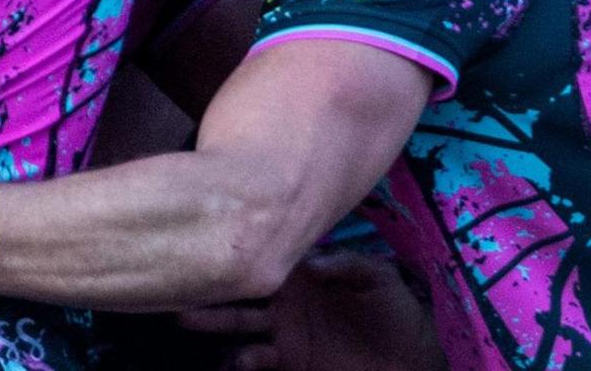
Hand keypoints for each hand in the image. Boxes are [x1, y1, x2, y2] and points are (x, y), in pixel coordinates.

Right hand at [176, 248, 445, 370]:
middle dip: (215, 279)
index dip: (247, 243)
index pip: (270, 252)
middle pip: (243, 284)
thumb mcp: (383, 280)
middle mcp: (287, 299)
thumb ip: (348, 264)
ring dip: (214, 319)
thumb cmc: (398, 318)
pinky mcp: (286, 362)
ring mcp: (283, 332)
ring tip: (189, 317)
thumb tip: (309, 262)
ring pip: (238, 321)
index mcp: (307, 273)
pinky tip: (239, 357)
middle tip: (184, 274)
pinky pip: (253, 359)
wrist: (406, 369)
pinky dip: (240, 359)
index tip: (218, 234)